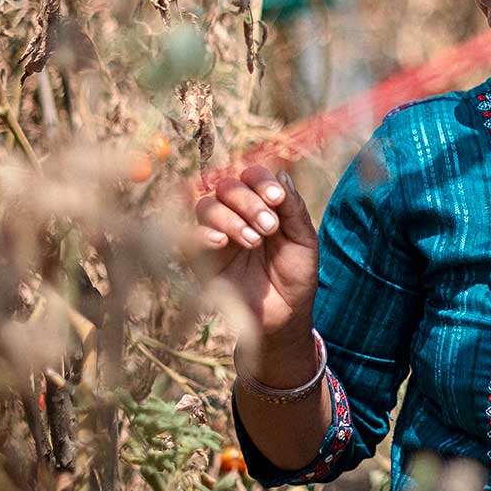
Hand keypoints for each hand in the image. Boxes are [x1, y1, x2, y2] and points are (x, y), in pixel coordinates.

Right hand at [187, 163, 319, 347]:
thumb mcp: (303, 240)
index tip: (277, 199)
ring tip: (254, 241)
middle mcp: (236, 214)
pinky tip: (222, 243)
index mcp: (261, 203)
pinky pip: (187, 237)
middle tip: (269, 227)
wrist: (286, 316)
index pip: (251, 175)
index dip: (261, 180)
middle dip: (249, 201)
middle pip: (227, 186)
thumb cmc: (296, 274)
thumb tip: (282, 174)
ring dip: (230, 218)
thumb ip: (293, 208)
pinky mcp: (201, 260)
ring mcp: (217, 235)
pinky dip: (202, 234)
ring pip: (206, 206)